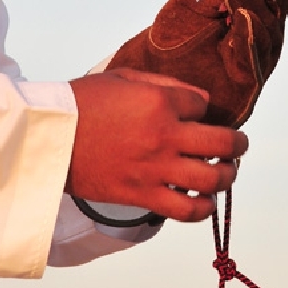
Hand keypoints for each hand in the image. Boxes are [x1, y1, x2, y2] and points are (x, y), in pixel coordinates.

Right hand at [65, 68, 247, 221]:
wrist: (49, 138)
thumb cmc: (83, 103)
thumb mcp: (126, 78)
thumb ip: (167, 85)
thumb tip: (201, 101)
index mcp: (161, 103)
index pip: (205, 107)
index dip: (206, 111)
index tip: (200, 116)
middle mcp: (165, 137)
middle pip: (223, 144)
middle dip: (238, 144)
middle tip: (239, 145)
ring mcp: (155, 170)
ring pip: (212, 179)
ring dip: (227, 176)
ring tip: (225, 172)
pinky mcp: (142, 196)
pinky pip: (185, 210)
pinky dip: (203, 207)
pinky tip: (204, 200)